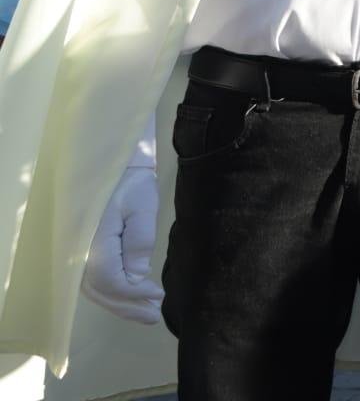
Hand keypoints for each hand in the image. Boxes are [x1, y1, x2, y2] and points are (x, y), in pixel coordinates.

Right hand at [81, 166, 162, 323]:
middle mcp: (79, 251)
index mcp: (93, 240)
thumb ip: (139, 242)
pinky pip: (93, 279)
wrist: (115, 167)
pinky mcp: (84, 252)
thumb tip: (138, 276)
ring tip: (147, 313)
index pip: (110, 279)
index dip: (133, 293)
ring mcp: (78, 252)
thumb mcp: (143, 207)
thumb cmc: (133, 184)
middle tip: (154, 316)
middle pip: (99, 290)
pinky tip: (131, 297)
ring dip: (120, 303)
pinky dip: (112, 292)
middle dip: (127, 306)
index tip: (158, 295)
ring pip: (94, 289)